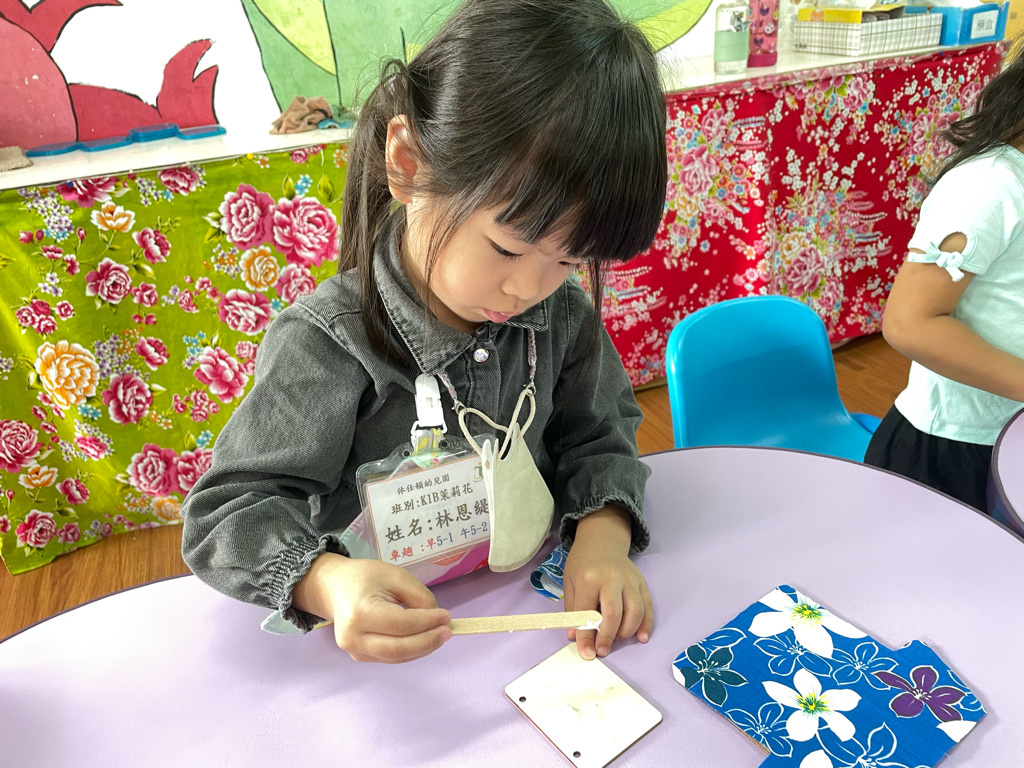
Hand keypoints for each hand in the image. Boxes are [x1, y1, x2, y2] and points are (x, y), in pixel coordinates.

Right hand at [293, 553, 451, 662]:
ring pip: (396, 657)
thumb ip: (418, 596)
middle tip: (448, 632)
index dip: (427, 623)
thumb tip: (436, 619)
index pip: (401, 624)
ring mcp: (354, 651)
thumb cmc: (365, 578)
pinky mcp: (360, 657)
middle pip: (398, 649)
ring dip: (422, 648)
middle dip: (428, 642)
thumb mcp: (395, 576)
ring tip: (440, 635)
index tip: (447, 616)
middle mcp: (353, 637)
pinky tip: (424, 639)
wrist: (335, 588)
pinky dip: (411, 650)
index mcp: (359, 612)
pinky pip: (391, 657)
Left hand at [563, 507, 652, 659]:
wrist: (602, 541)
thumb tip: (574, 638)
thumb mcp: (570, 582)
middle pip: (614, 613)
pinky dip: (646, 624)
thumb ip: (572, 610)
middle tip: (602, 650)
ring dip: (627, 632)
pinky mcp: (641, 582)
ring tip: (617, 639)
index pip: (587, 612)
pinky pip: (648, 606)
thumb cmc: (583, 564)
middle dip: (608, 637)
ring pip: (634, 611)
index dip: (586, 636)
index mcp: (588, 578)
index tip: (587, 654)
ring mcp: (629, 580)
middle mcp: (611, 578)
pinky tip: (641, 637)